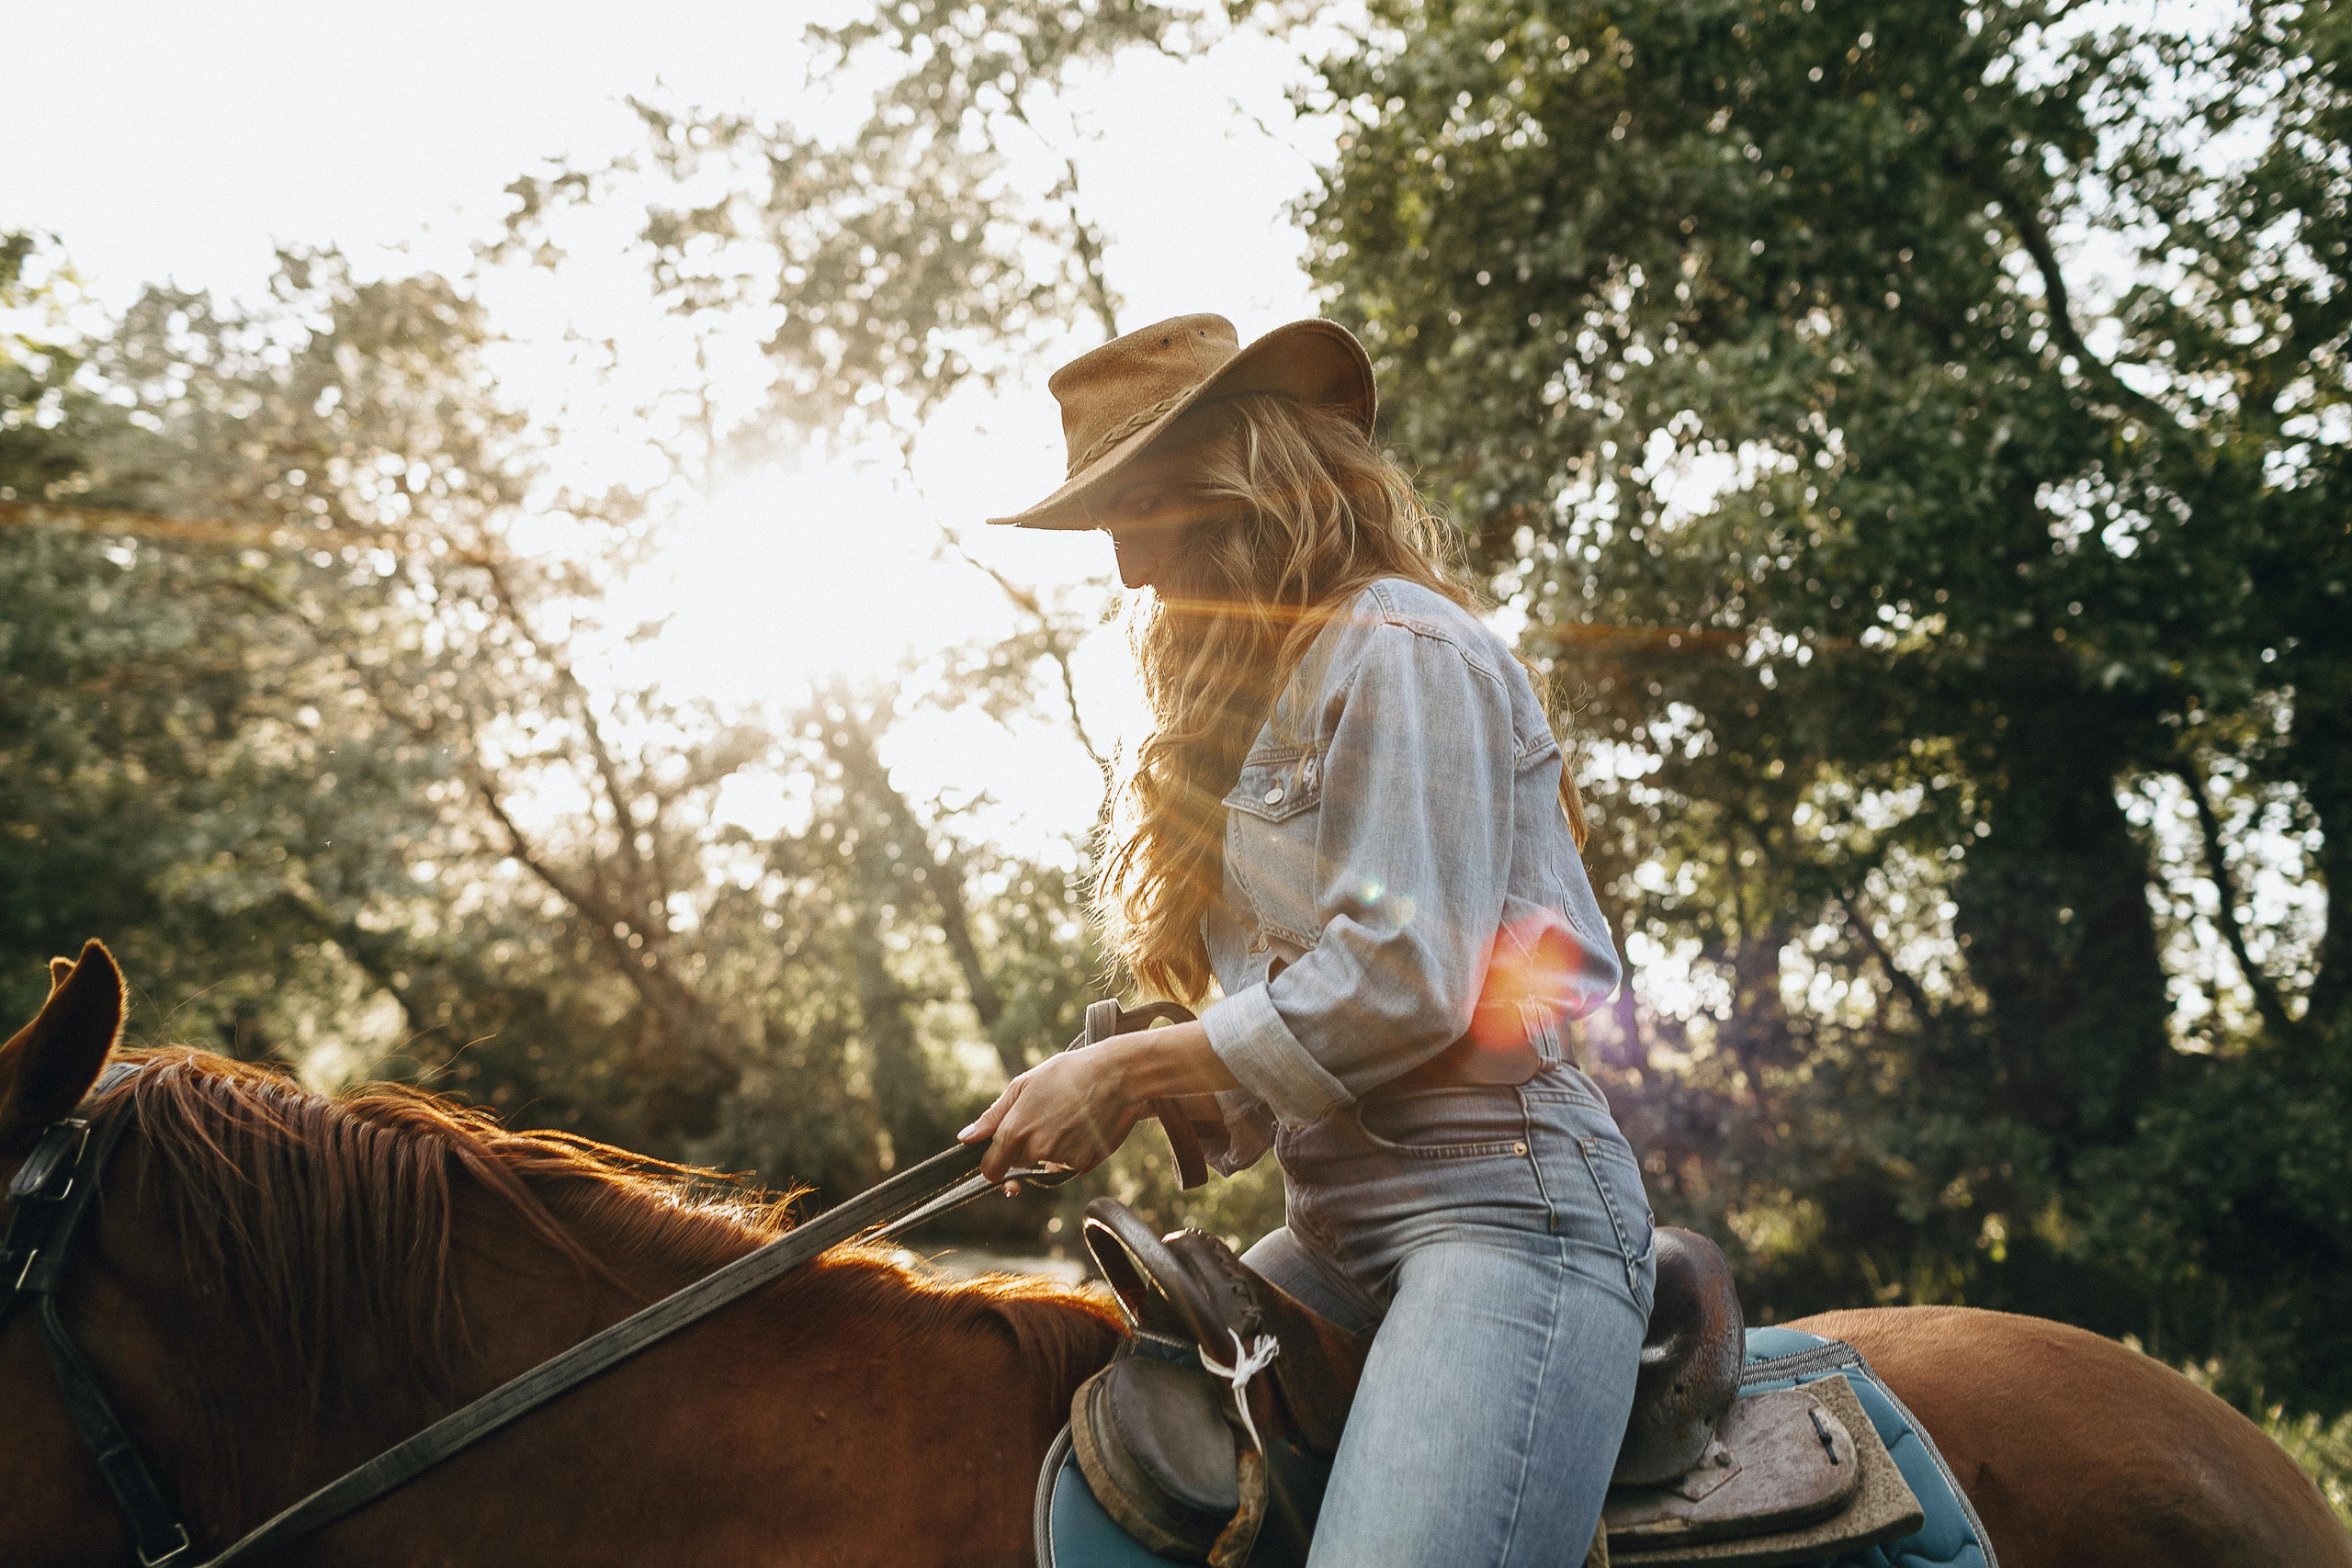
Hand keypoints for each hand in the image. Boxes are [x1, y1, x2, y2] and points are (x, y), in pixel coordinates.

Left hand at [960, 1047, 1143, 1184]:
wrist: (1112, 1075)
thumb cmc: (1065, 1074)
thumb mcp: (1023, 1086)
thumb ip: (992, 1116)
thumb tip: (965, 1138)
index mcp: (1015, 1131)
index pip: (991, 1170)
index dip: (993, 1163)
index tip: (999, 1155)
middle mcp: (1035, 1149)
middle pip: (1019, 1163)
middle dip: (1025, 1147)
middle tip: (1044, 1116)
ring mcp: (1060, 1158)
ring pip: (1044, 1163)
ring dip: (1050, 1148)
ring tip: (1066, 1115)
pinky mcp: (1081, 1163)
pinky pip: (1066, 1165)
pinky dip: (1070, 1150)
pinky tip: (1080, 1125)